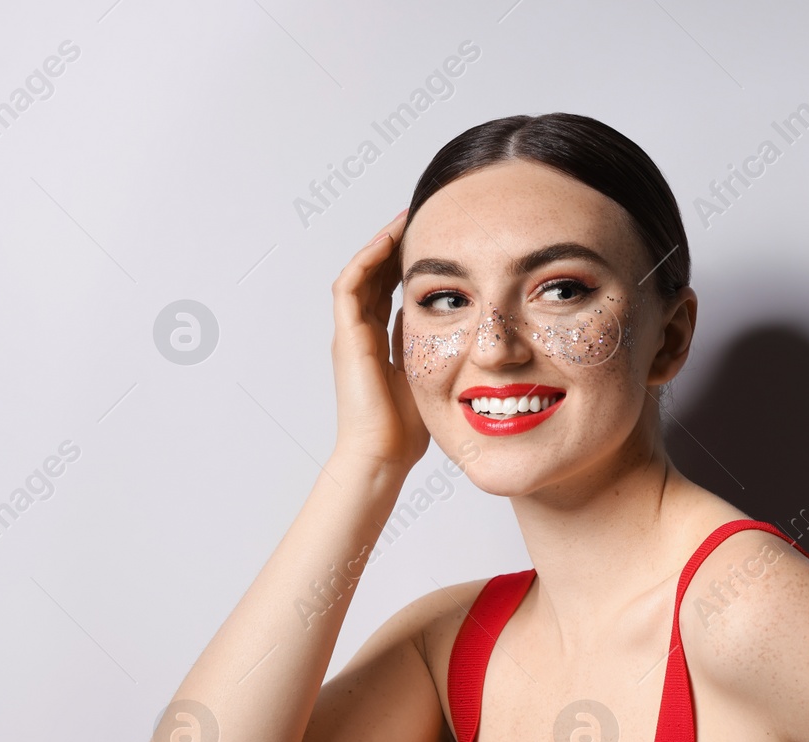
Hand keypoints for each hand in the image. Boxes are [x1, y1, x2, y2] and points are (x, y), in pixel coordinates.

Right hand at [329, 209, 428, 473]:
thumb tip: (462, 331)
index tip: (434, 243)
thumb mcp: (432, 379)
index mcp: (379, 343)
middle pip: (374, 276)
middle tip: (420, 218)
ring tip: (405, 218)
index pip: (390, 291)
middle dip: (394, 246)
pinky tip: (388, 241)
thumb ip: (437, 353)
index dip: (407, 265)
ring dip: (380, 244)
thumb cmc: (407, 431)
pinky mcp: (346, 337)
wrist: (382, 456)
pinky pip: (350, 286)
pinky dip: (366, 260)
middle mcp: (361, 334)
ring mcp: (350, 334)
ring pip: (360, 273)